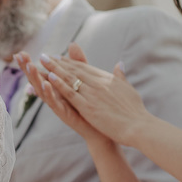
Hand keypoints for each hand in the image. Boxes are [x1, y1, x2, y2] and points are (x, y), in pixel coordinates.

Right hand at [17, 49, 108, 146]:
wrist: (100, 127)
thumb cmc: (90, 104)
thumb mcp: (83, 78)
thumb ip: (77, 62)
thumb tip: (72, 43)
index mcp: (55, 86)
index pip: (39, 72)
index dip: (28, 64)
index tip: (19, 53)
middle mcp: (53, 95)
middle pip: (36, 79)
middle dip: (26, 68)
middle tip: (18, 56)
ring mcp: (57, 104)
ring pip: (42, 90)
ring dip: (35, 78)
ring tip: (29, 66)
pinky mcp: (63, 113)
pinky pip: (54, 102)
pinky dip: (49, 93)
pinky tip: (46, 84)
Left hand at [30, 46, 151, 146]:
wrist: (138, 126)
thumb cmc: (135, 111)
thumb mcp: (128, 89)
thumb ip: (120, 77)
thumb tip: (119, 64)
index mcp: (107, 79)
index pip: (85, 68)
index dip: (71, 62)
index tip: (60, 57)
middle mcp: (98, 83)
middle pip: (74, 70)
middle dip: (58, 62)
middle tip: (45, 55)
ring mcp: (92, 94)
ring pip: (69, 78)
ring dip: (54, 68)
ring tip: (42, 60)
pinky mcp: (88, 106)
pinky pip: (70, 93)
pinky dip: (59, 84)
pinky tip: (49, 77)